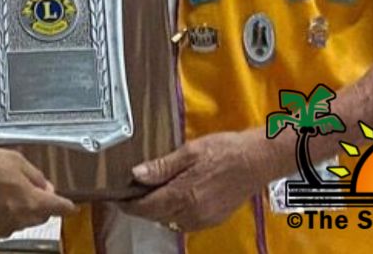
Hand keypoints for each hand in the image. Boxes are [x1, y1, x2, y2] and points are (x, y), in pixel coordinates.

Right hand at [0, 148, 76, 238]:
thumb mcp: (15, 160)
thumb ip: (35, 175)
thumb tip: (45, 187)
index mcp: (32, 202)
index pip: (59, 207)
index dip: (67, 205)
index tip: (71, 206)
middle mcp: (20, 220)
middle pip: (41, 216)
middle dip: (41, 204)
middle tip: (32, 188)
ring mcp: (3, 228)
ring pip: (22, 221)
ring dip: (22, 209)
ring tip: (7, 190)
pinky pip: (4, 224)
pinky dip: (4, 214)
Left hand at [121, 130, 265, 231]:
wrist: (256, 161)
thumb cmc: (224, 151)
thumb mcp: (189, 151)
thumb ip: (162, 166)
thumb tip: (136, 175)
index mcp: (182, 196)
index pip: (145, 208)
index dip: (127, 204)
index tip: (116, 197)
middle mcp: (191, 214)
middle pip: (154, 216)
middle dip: (141, 205)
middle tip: (132, 190)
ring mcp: (202, 220)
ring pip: (168, 221)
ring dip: (157, 209)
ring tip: (153, 190)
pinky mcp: (212, 221)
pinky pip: (184, 222)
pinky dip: (174, 212)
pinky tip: (175, 196)